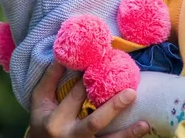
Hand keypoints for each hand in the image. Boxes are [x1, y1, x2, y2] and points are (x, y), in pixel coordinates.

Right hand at [27, 63, 149, 137]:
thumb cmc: (42, 123)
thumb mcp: (40, 102)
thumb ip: (50, 79)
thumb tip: (64, 54)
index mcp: (56, 121)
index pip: (75, 97)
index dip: (89, 81)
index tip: (105, 64)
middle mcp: (70, 137)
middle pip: (94, 122)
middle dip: (113, 108)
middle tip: (131, 93)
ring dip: (127, 134)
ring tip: (144, 124)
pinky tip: (141, 131)